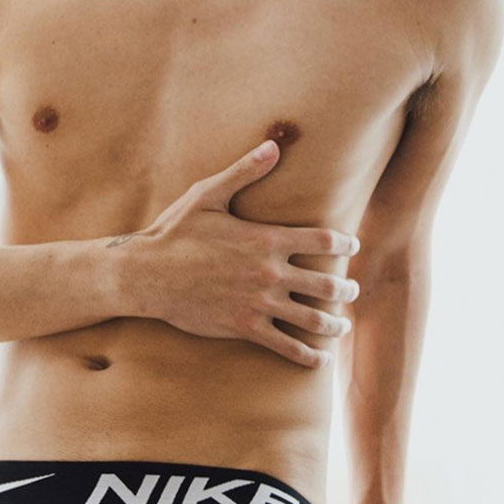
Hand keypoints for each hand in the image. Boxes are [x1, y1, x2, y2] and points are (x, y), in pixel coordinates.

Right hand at [124, 138, 360, 367]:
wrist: (149, 274)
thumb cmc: (177, 231)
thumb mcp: (209, 194)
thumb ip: (245, 171)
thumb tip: (274, 145)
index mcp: (266, 239)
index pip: (321, 241)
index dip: (344, 244)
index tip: (352, 246)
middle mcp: (269, 273)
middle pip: (326, 284)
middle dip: (346, 288)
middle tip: (354, 289)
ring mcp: (259, 304)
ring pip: (312, 319)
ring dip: (334, 323)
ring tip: (343, 324)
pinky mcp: (245, 328)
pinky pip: (286, 347)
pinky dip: (308, 355)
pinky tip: (320, 358)